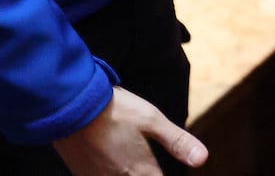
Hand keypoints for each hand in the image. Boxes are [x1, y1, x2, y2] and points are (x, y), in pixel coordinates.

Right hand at [53, 86, 206, 175]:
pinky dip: (110, 173)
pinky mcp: (81, 172)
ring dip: (130, 173)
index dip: (163, 175)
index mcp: (140, 171)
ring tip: (134, 164)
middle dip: (148, 174)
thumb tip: (203, 159)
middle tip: (149, 164)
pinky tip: (113, 163)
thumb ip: (177, 142)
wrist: (71, 106)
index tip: (161, 168)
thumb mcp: (152, 120)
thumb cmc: (115, 110)